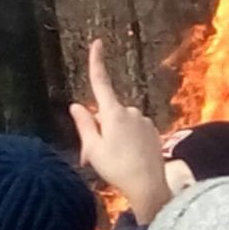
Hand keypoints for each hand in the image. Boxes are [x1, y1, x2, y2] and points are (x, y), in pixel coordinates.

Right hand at [70, 40, 171, 223]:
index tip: (97, 43)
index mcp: (113, 113)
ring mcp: (143, 120)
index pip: (101, 82)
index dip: (97, 62)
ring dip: (112, 139)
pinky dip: (126, 143)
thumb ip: (84, 125)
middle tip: (91, 158)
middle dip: (98, 130)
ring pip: (120, 125)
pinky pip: (133, 132)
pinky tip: (126, 162)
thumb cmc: (117, 168)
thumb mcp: (93, 148)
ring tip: (109, 164)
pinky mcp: (152, 131)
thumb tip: (76, 106)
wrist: (149, 185)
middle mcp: (131, 112)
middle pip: (107, 114)